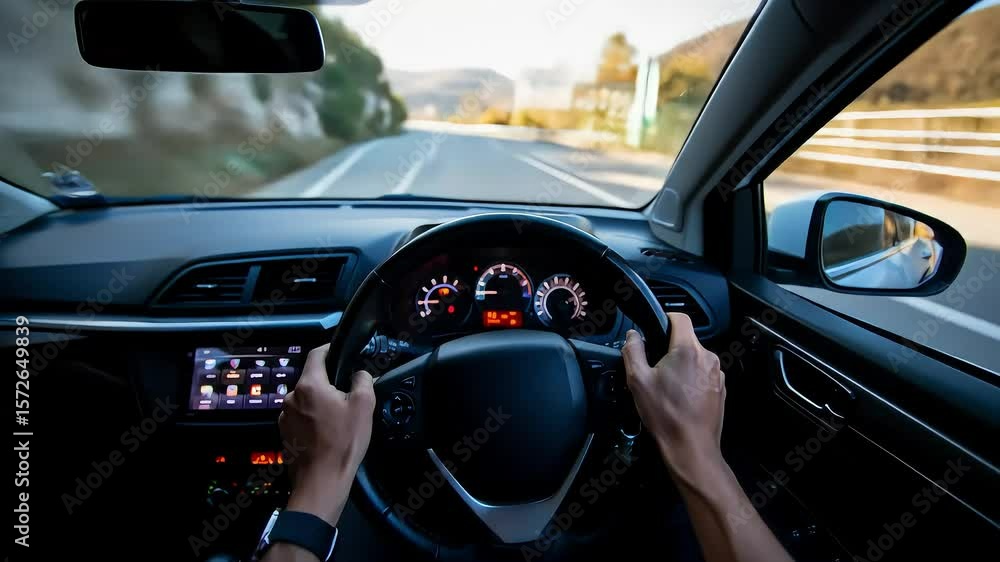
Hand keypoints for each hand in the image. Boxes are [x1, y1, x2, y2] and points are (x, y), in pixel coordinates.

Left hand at [278, 344, 375, 524]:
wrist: (322, 480)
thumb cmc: (344, 442)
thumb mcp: (364, 406)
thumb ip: (363, 381)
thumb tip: (359, 373)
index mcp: (310, 385)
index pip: (316, 354)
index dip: (329, 349)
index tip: (340, 351)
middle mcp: (291, 397)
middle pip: (312, 379)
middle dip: (329, 383)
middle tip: (348, 395)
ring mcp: (285, 416)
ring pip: (306, 399)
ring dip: (320, 402)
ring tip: (338, 417)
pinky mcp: (284, 433)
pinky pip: (300, 416)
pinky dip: (312, 418)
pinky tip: (326, 432)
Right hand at [622, 313, 725, 484]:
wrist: (691, 447)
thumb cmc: (665, 415)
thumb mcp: (638, 381)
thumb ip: (633, 351)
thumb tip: (632, 335)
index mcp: (688, 350)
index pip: (680, 317)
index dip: (666, 318)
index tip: (656, 329)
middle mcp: (708, 357)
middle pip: (687, 340)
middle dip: (671, 349)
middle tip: (655, 369)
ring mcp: (718, 373)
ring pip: (696, 358)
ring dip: (683, 365)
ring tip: (668, 387)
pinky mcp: (721, 388)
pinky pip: (704, 374)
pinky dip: (692, 379)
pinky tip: (681, 398)